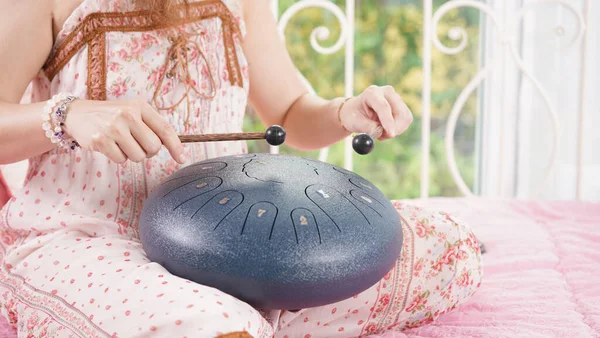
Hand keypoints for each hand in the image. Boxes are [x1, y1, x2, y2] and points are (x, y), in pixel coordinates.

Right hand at [64, 99, 184, 163]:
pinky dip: (117, 157)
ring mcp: (114, 127)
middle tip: (135, 144)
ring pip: (138, 157)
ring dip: (131, 155)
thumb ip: (151, 126)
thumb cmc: (111, 116)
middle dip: (147, 151)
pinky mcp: (101, 140)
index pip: (165, 129)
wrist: (77, 114)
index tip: (181, 159)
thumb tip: (175, 148)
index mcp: (140, 106)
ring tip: (120, 142)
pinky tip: (109, 145)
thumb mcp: (132, 112)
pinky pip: (121, 160)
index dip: (176, 146)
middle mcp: (128, 115)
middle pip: (153, 148)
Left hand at [339, 85, 412, 139]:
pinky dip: (398, 129)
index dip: (388, 121)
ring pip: (405, 118)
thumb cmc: (353, 116)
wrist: (356, 112)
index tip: (390, 134)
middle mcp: (386, 92)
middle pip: (399, 112)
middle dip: (394, 128)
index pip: (383, 107)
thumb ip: (367, 127)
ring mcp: (396, 98)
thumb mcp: (355, 122)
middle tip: (382, 137)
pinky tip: (386, 129)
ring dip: (395, 130)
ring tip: (380, 132)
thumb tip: (380, 132)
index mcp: (372, 93)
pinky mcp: (402, 106)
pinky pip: (406, 121)